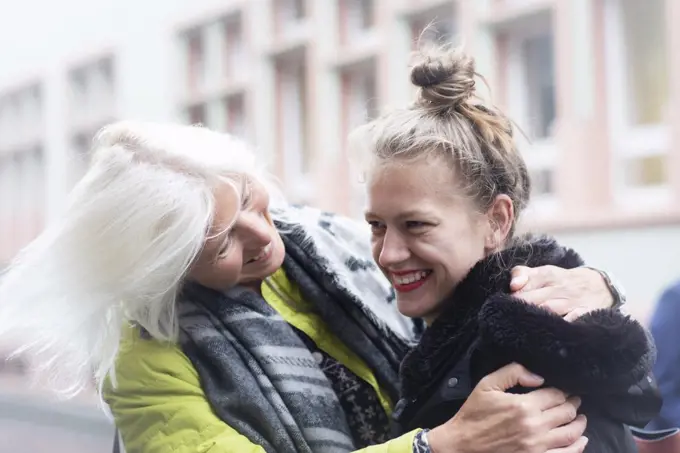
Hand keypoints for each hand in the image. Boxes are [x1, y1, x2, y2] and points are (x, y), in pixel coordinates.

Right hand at [427, 363, 587, 452]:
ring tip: (581, 418)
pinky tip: (580, 440)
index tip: (565, 390)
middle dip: (574, 404)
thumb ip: (513, 372)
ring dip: (579, 424)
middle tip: (575, 400)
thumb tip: (539, 377)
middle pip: (566, 413)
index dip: (564, 391)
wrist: (463, 443)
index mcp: (523, 405)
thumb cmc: (474, 413)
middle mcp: (534, 426)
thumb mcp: (487, 384)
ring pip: (570, 434)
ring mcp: (537, 446)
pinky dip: (577, 447)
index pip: (556, 395)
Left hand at [510, 265, 612, 320]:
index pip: (525, 285)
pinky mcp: (587, 313)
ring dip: (536, 319)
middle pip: (535, 299)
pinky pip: (573, 321)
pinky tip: (549, 336)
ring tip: (522, 330)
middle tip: (506, 322)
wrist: (600, 285)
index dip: (512, 298)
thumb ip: (522, 274)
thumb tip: (513, 285)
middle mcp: (560, 287)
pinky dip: (563, 327)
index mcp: (547, 274)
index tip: (503, 307)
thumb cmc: (562, 281)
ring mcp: (573, 301)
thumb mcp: (543, 271)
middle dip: (519, 310)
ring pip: (551, 310)